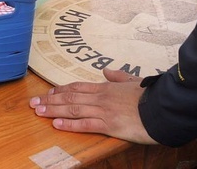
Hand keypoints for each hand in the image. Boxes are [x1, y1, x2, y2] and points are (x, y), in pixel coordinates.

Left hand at [28, 68, 157, 144]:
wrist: (163, 107)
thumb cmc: (150, 95)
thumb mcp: (133, 81)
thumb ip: (118, 76)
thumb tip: (107, 71)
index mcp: (105, 88)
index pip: (77, 87)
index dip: (60, 90)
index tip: (48, 92)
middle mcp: (100, 97)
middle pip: (69, 97)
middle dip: (49, 100)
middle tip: (33, 102)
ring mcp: (103, 110)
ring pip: (72, 108)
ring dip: (53, 110)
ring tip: (38, 111)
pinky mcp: (109, 124)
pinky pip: (85, 124)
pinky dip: (69, 124)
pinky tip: (56, 125)